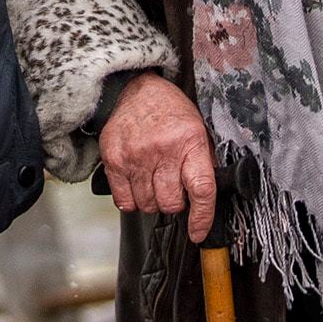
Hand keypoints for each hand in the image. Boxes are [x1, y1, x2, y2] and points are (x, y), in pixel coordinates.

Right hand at [97, 71, 218, 239]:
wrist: (131, 89)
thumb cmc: (167, 110)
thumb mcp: (197, 127)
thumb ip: (203, 160)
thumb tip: (207, 195)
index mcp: (190, 142)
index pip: (201, 189)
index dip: (202, 217)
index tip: (198, 232)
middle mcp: (163, 151)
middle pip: (171, 203)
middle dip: (174, 203)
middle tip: (172, 187)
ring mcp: (136, 157)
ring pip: (147, 205)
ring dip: (152, 200)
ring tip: (153, 181)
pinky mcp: (115, 161)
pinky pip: (124, 201)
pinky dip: (132, 201)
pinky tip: (137, 185)